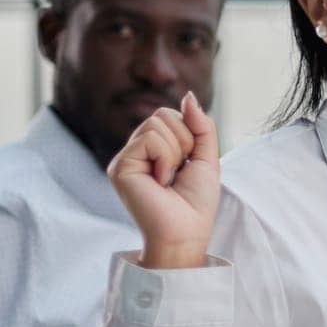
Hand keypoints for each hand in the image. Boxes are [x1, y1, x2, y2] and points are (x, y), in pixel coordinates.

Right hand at [107, 91, 220, 268]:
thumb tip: (187, 95)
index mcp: (153, 149)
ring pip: (157, 123)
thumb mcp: (206, 157)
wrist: (186, 231)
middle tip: (180, 170)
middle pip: (162, 114)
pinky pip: (150, 139)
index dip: (190, 132)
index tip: (190, 161)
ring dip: (176, 151)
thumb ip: (200, 126)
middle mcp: (135, 152)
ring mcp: (125, 158)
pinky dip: (166, 158)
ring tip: (170, 178)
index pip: (170, 114)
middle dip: (185, 140)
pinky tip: (161, 181)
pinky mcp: (119, 166)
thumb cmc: (196, 202)